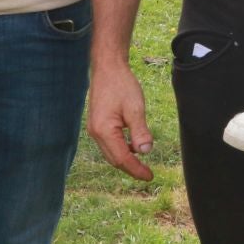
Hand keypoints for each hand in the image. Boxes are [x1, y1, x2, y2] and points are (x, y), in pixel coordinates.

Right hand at [88, 59, 154, 180]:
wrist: (108, 68)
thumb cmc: (121, 85)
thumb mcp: (135, 108)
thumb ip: (140, 132)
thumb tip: (145, 152)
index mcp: (104, 130)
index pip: (121, 158)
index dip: (136, 169)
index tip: (150, 176)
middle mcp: (95, 133)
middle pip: (114, 159)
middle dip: (131, 168)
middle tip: (148, 174)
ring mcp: (94, 129)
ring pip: (110, 153)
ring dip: (126, 159)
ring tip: (142, 163)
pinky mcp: (97, 124)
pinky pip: (109, 144)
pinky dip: (121, 149)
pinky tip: (132, 146)